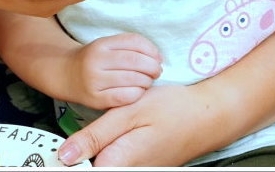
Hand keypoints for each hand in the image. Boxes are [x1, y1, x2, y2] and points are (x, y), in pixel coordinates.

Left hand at [58, 84, 203, 166]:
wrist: (209, 116)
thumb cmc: (173, 109)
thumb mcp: (129, 112)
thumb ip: (96, 136)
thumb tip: (65, 156)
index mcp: (120, 161)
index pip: (83, 168)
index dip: (72, 156)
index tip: (65, 145)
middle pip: (96, 166)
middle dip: (87, 151)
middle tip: (95, 129)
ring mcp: (140, 171)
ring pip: (108, 162)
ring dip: (102, 147)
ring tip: (112, 127)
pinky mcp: (146, 167)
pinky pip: (122, 161)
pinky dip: (116, 148)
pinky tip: (125, 131)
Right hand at [70, 33, 161, 108]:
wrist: (65, 74)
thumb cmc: (94, 60)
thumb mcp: (107, 46)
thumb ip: (130, 47)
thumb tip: (158, 57)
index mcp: (101, 44)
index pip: (133, 41)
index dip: (151, 49)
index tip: (158, 57)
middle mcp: (96, 60)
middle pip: (134, 60)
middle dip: (152, 66)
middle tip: (157, 71)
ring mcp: (94, 80)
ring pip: (131, 79)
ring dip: (147, 81)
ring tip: (148, 81)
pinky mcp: (95, 99)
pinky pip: (124, 97)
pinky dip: (137, 94)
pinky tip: (138, 92)